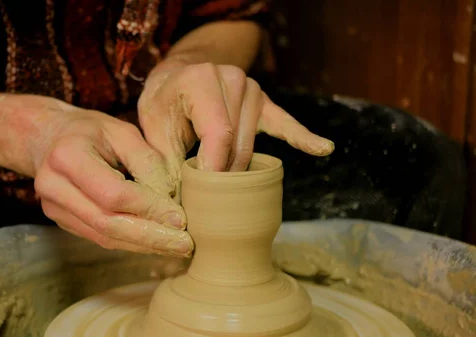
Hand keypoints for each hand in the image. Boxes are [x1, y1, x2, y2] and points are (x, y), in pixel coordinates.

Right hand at [12, 96, 192, 256]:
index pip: (114, 193)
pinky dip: (130, 242)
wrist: (46, 136)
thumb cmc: (89, 130)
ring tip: (176, 246)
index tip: (181, 218)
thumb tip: (171, 198)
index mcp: (68, 156)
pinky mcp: (61, 220)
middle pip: (107, 223)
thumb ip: (147, 161)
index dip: (149, 209)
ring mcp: (53, 207)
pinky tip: (156, 242)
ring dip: (143, 245)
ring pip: (104, 236)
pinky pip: (99, 237)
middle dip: (150, 237)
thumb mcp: (121, 131)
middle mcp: (54, 185)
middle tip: (185, 244)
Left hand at [137, 60, 334, 178]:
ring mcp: (252, 89)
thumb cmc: (164, 105)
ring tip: (222, 184)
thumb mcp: (153, 130)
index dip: (213, 169)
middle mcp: (231, 79)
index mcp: (201, 80)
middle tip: (207, 195)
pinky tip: (322, 148)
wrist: (176, 80)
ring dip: (238, 169)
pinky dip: (302, 138)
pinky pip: (285, 124)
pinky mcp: (264, 103)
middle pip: (237, 144)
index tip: (204, 194)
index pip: (218, 134)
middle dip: (223, 174)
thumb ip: (163, 164)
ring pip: (252, 145)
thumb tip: (176, 203)